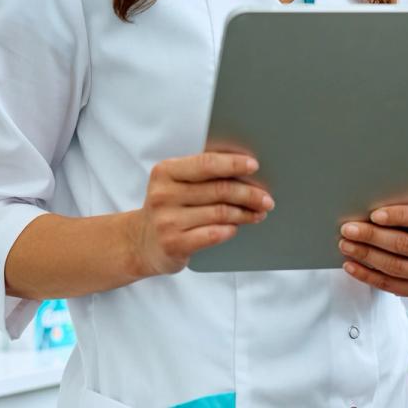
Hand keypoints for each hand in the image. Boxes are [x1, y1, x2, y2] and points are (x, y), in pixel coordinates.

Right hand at [131, 152, 272, 277]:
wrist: (141, 242)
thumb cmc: (168, 207)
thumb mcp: (174, 183)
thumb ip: (201, 173)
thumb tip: (244, 168)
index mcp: (165, 172)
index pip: (206, 164)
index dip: (233, 164)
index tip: (254, 165)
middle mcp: (163, 195)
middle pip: (218, 190)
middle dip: (248, 193)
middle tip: (266, 198)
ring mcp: (167, 221)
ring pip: (220, 213)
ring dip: (245, 213)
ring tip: (259, 212)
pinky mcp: (174, 244)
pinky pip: (213, 234)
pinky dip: (230, 229)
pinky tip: (238, 227)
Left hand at [339, 202, 407, 297]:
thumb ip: (396, 206)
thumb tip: (363, 207)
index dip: (397, 216)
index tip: (373, 215)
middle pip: (403, 244)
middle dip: (372, 236)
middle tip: (347, 230)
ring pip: (393, 266)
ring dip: (365, 255)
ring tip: (345, 245)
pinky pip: (387, 284)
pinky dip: (365, 274)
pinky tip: (349, 265)